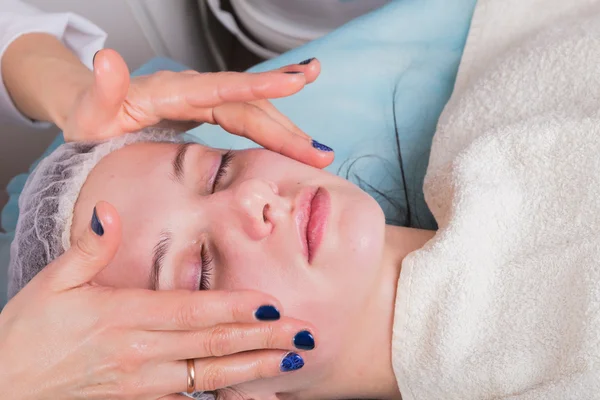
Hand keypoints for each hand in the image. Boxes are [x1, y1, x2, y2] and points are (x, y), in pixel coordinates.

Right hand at [0, 202, 314, 398]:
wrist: (3, 390)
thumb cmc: (27, 334)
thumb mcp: (52, 283)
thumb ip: (89, 248)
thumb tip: (109, 210)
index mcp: (122, 316)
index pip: (191, 310)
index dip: (234, 307)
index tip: (272, 303)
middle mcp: (139, 353)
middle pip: (211, 344)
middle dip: (262, 338)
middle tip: (303, 333)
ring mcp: (140, 386)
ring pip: (208, 378)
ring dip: (253, 370)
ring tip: (291, 363)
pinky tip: (251, 396)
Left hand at [63, 50, 332, 167]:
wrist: (94, 110)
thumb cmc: (92, 117)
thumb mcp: (90, 110)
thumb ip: (104, 87)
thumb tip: (107, 56)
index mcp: (173, 91)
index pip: (223, 88)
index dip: (259, 86)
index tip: (296, 84)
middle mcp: (197, 91)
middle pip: (250, 106)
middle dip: (288, 128)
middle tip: (322, 153)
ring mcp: (206, 100)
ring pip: (256, 112)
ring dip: (289, 131)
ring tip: (321, 150)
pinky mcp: (210, 111)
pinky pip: (249, 118)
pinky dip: (275, 128)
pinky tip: (295, 138)